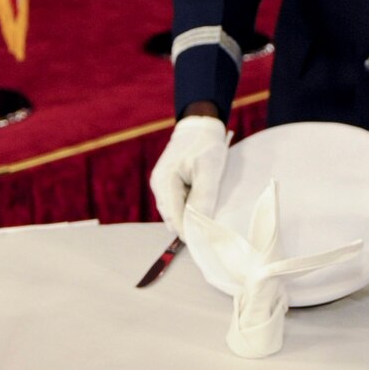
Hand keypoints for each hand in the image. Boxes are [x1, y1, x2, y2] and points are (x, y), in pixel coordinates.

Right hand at [148, 115, 229, 235]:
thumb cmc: (205, 145)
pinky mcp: (166, 184)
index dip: (188, 232)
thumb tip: (199, 225)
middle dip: (189, 226)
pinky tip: (200, 205)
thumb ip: (203, 198)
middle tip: (209, 233)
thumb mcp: (209, 171)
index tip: (204, 243)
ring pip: (174, 212)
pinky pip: (176, 204)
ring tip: (207, 217)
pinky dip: (187, 208)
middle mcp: (158, 185)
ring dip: (188, 217)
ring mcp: (160, 185)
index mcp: (165, 181)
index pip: (174, 217)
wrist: (199, 126)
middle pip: (172, 217)